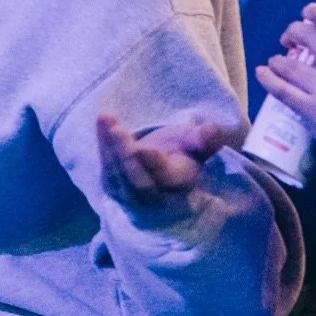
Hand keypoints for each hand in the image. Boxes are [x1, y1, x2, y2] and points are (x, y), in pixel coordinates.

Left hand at [97, 114, 230, 206]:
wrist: (162, 182)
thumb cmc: (181, 157)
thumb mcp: (195, 147)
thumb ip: (205, 140)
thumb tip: (213, 130)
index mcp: (180, 186)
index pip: (167, 178)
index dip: (155, 165)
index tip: (143, 148)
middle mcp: (156, 198)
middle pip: (139, 182)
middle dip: (126, 156)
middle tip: (118, 130)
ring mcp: (132, 198)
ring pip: (119, 177)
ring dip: (110, 147)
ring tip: (105, 117)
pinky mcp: (114, 190)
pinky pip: (107, 171)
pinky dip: (102, 146)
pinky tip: (102, 121)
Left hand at [255, 2, 315, 193]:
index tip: (307, 12)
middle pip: (308, 35)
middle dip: (293, 32)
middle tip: (288, 39)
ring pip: (289, 63)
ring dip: (278, 60)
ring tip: (276, 62)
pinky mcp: (313, 112)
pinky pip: (281, 89)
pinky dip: (267, 78)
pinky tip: (262, 73)